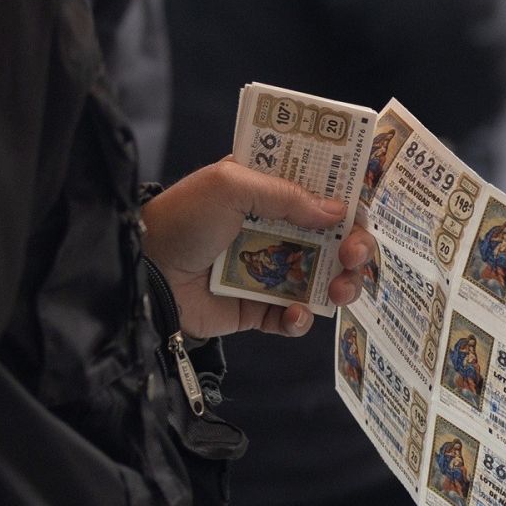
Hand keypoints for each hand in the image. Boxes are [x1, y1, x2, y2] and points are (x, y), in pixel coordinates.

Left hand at [140, 157, 378, 338]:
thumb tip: (340, 212)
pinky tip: (294, 315)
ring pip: (324, 280)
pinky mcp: (257, 309)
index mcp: (268, 192)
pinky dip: (301, 321)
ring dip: (342, 286)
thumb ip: (288, 195)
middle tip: (354, 255)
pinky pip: (293, 318)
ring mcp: (269, 271)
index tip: (362, 210)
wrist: (143, 272)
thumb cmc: (183, 218)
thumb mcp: (232, 185)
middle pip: (334, 239)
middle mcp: (275, 230)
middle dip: (355, 247)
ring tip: (340, 293)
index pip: (321, 191)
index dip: (348, 199)